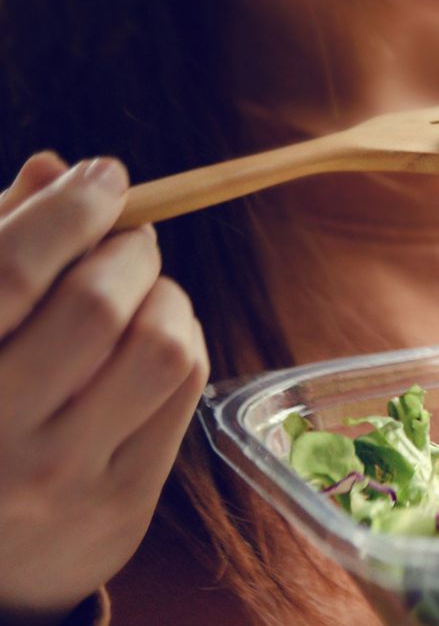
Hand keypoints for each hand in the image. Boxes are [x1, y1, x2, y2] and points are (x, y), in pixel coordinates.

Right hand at [0, 153, 208, 621]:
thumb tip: (56, 167)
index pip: (12, 269)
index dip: (71, 208)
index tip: (105, 176)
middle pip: (97, 304)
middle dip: (130, 251)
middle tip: (130, 241)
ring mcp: (61, 476)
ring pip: (163, 348)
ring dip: (167, 298)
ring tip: (145, 295)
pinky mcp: (123, 503)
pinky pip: (188, 389)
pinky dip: (186, 340)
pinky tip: (157, 341)